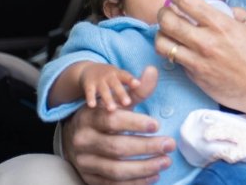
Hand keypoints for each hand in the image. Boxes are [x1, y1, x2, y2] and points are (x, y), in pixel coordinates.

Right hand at [62, 66, 176, 184]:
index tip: (157, 124)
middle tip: (169, 144)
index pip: (111, 121)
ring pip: (115, 170)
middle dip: (146, 147)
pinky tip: (154, 176)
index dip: (135, 123)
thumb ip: (138, 90)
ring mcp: (84, 162)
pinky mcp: (89, 178)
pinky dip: (135, 183)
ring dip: (144, 168)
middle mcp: (83, 141)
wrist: (76, 138)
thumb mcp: (117, 102)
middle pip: (116, 147)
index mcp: (88, 118)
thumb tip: (153, 71)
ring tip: (165, 162)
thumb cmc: (104, 117)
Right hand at [79, 62, 140, 110]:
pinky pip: (89, 92)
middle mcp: (110, 76)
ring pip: (104, 90)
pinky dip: (91, 98)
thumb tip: (157, 87)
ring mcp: (99, 81)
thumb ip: (141, 89)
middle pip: (116, 84)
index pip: (127, 77)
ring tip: (112, 109)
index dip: (131, 80)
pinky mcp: (88, 85)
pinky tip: (93, 106)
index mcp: (121, 75)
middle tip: (127, 102)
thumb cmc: (113, 81)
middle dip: (121, 92)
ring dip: (108, 98)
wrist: (89, 71)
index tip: (137, 84)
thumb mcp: (124, 81)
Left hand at [155, 0, 245, 116]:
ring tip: (168, 31)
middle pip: (167, 21)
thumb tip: (223, 8)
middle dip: (163, 12)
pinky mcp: (195, 76)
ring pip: (163, 43)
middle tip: (168, 11)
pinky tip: (181, 49)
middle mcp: (205, 42)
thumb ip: (238, 13)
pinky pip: (175, 60)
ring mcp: (198, 61)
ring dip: (162, 34)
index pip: (186, 2)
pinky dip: (173, 51)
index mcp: (221, 25)